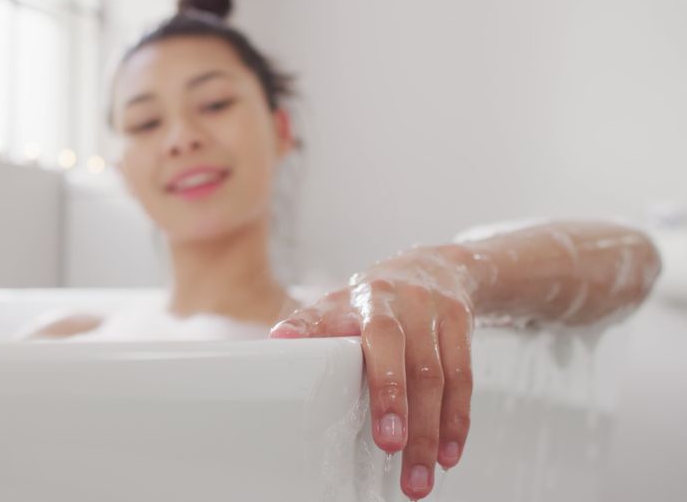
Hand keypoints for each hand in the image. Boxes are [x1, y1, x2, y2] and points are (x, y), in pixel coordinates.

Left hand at [270, 246, 475, 500]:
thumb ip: (309, 325)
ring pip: (442, 380)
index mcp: (368, 299)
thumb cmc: (371, 298)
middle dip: (411, 418)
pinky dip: (456, 421)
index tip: (383, 434)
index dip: (385, 388)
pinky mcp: (462, 326)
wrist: (432, 267)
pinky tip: (447, 453)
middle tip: (398, 458)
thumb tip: (278, 340)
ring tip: (419, 475)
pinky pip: (464, 380)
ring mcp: (436, 314)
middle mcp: (406, 304)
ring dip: (433, 432)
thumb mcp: (337, 303)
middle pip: (416, 367)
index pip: (379, 343)